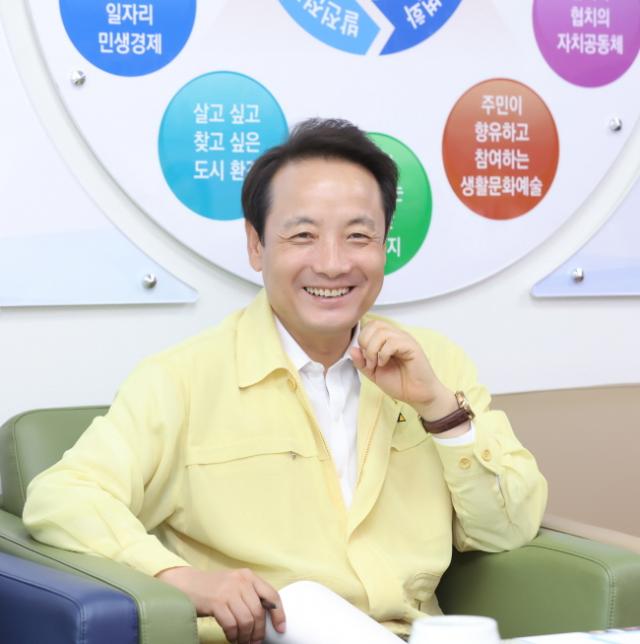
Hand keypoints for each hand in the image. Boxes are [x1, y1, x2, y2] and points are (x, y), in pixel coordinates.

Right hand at [156, 566, 284, 643]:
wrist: (187, 584)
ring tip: (242, 642)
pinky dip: (233, 635)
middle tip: (255, 642)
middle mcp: (241, 581)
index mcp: (249, 576)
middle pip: (258, 612)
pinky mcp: (216, 602)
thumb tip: (267, 618)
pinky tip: (231, 637)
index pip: (272, 595)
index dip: (279, 614)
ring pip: (246, 620)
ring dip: (245, 636)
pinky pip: (231, 625)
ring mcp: (228, 591)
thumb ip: (250, 595)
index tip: (280, 629)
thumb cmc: (214, 588)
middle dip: (258, 632)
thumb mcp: (235, 585)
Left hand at [350, 320, 455, 419]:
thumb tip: (352, 349)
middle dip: (365, 343)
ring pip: (382, 332)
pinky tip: (384, 364)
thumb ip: (362, 362)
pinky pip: (393, 342)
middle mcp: (397, 336)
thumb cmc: (400, 383)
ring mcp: (405, 340)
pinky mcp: (412, 347)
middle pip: (375, 325)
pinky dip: (383, 354)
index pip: (371, 325)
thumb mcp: (373, 373)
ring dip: (373, 350)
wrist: (417, 396)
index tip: (365, 357)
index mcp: (388, 339)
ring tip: (376, 364)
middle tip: (369, 361)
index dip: (363, 338)